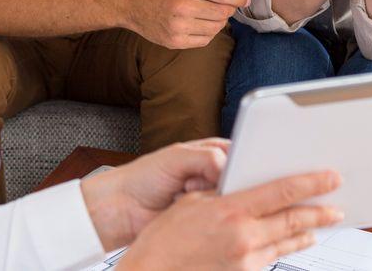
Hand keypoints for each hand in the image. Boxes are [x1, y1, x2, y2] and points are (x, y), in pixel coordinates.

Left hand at [81, 139, 229, 251]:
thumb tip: (228, 166)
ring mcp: (211, 197)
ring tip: (187, 192)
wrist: (124, 207)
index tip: (239, 168)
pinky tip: (189, 209)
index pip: (243, 152)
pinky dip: (208, 216)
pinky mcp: (207, 220)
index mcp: (213, 151)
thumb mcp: (175, 157)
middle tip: (201, 182)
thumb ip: (206, 157)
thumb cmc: (144, 177)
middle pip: (242, 179)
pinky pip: (220, 219)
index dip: (247, 161)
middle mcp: (216, 173)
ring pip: (232, 200)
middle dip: (228, 183)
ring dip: (214, 199)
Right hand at [115, 170, 344, 269]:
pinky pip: (271, 257)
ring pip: (286, 242)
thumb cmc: (164, 237)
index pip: (281, 192)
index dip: (310, 183)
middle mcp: (244, 237)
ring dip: (306, 232)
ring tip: (321, 225)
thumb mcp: (192, 203)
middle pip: (293, 221)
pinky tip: (293, 242)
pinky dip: (286, 247)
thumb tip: (244, 189)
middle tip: (337, 208)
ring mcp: (245, 260)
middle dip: (319, 213)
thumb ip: (224, 195)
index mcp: (231, 211)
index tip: (331, 178)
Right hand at [121, 0, 248, 48]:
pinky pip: (204, 40)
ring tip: (208, 12)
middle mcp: (183, 6)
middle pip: (223, 13)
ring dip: (218, 20)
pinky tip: (199, 23)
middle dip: (228, 8)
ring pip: (216, 28)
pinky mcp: (174, 41)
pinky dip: (208, 32)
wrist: (129, 1)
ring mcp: (178, 26)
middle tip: (221, 4)